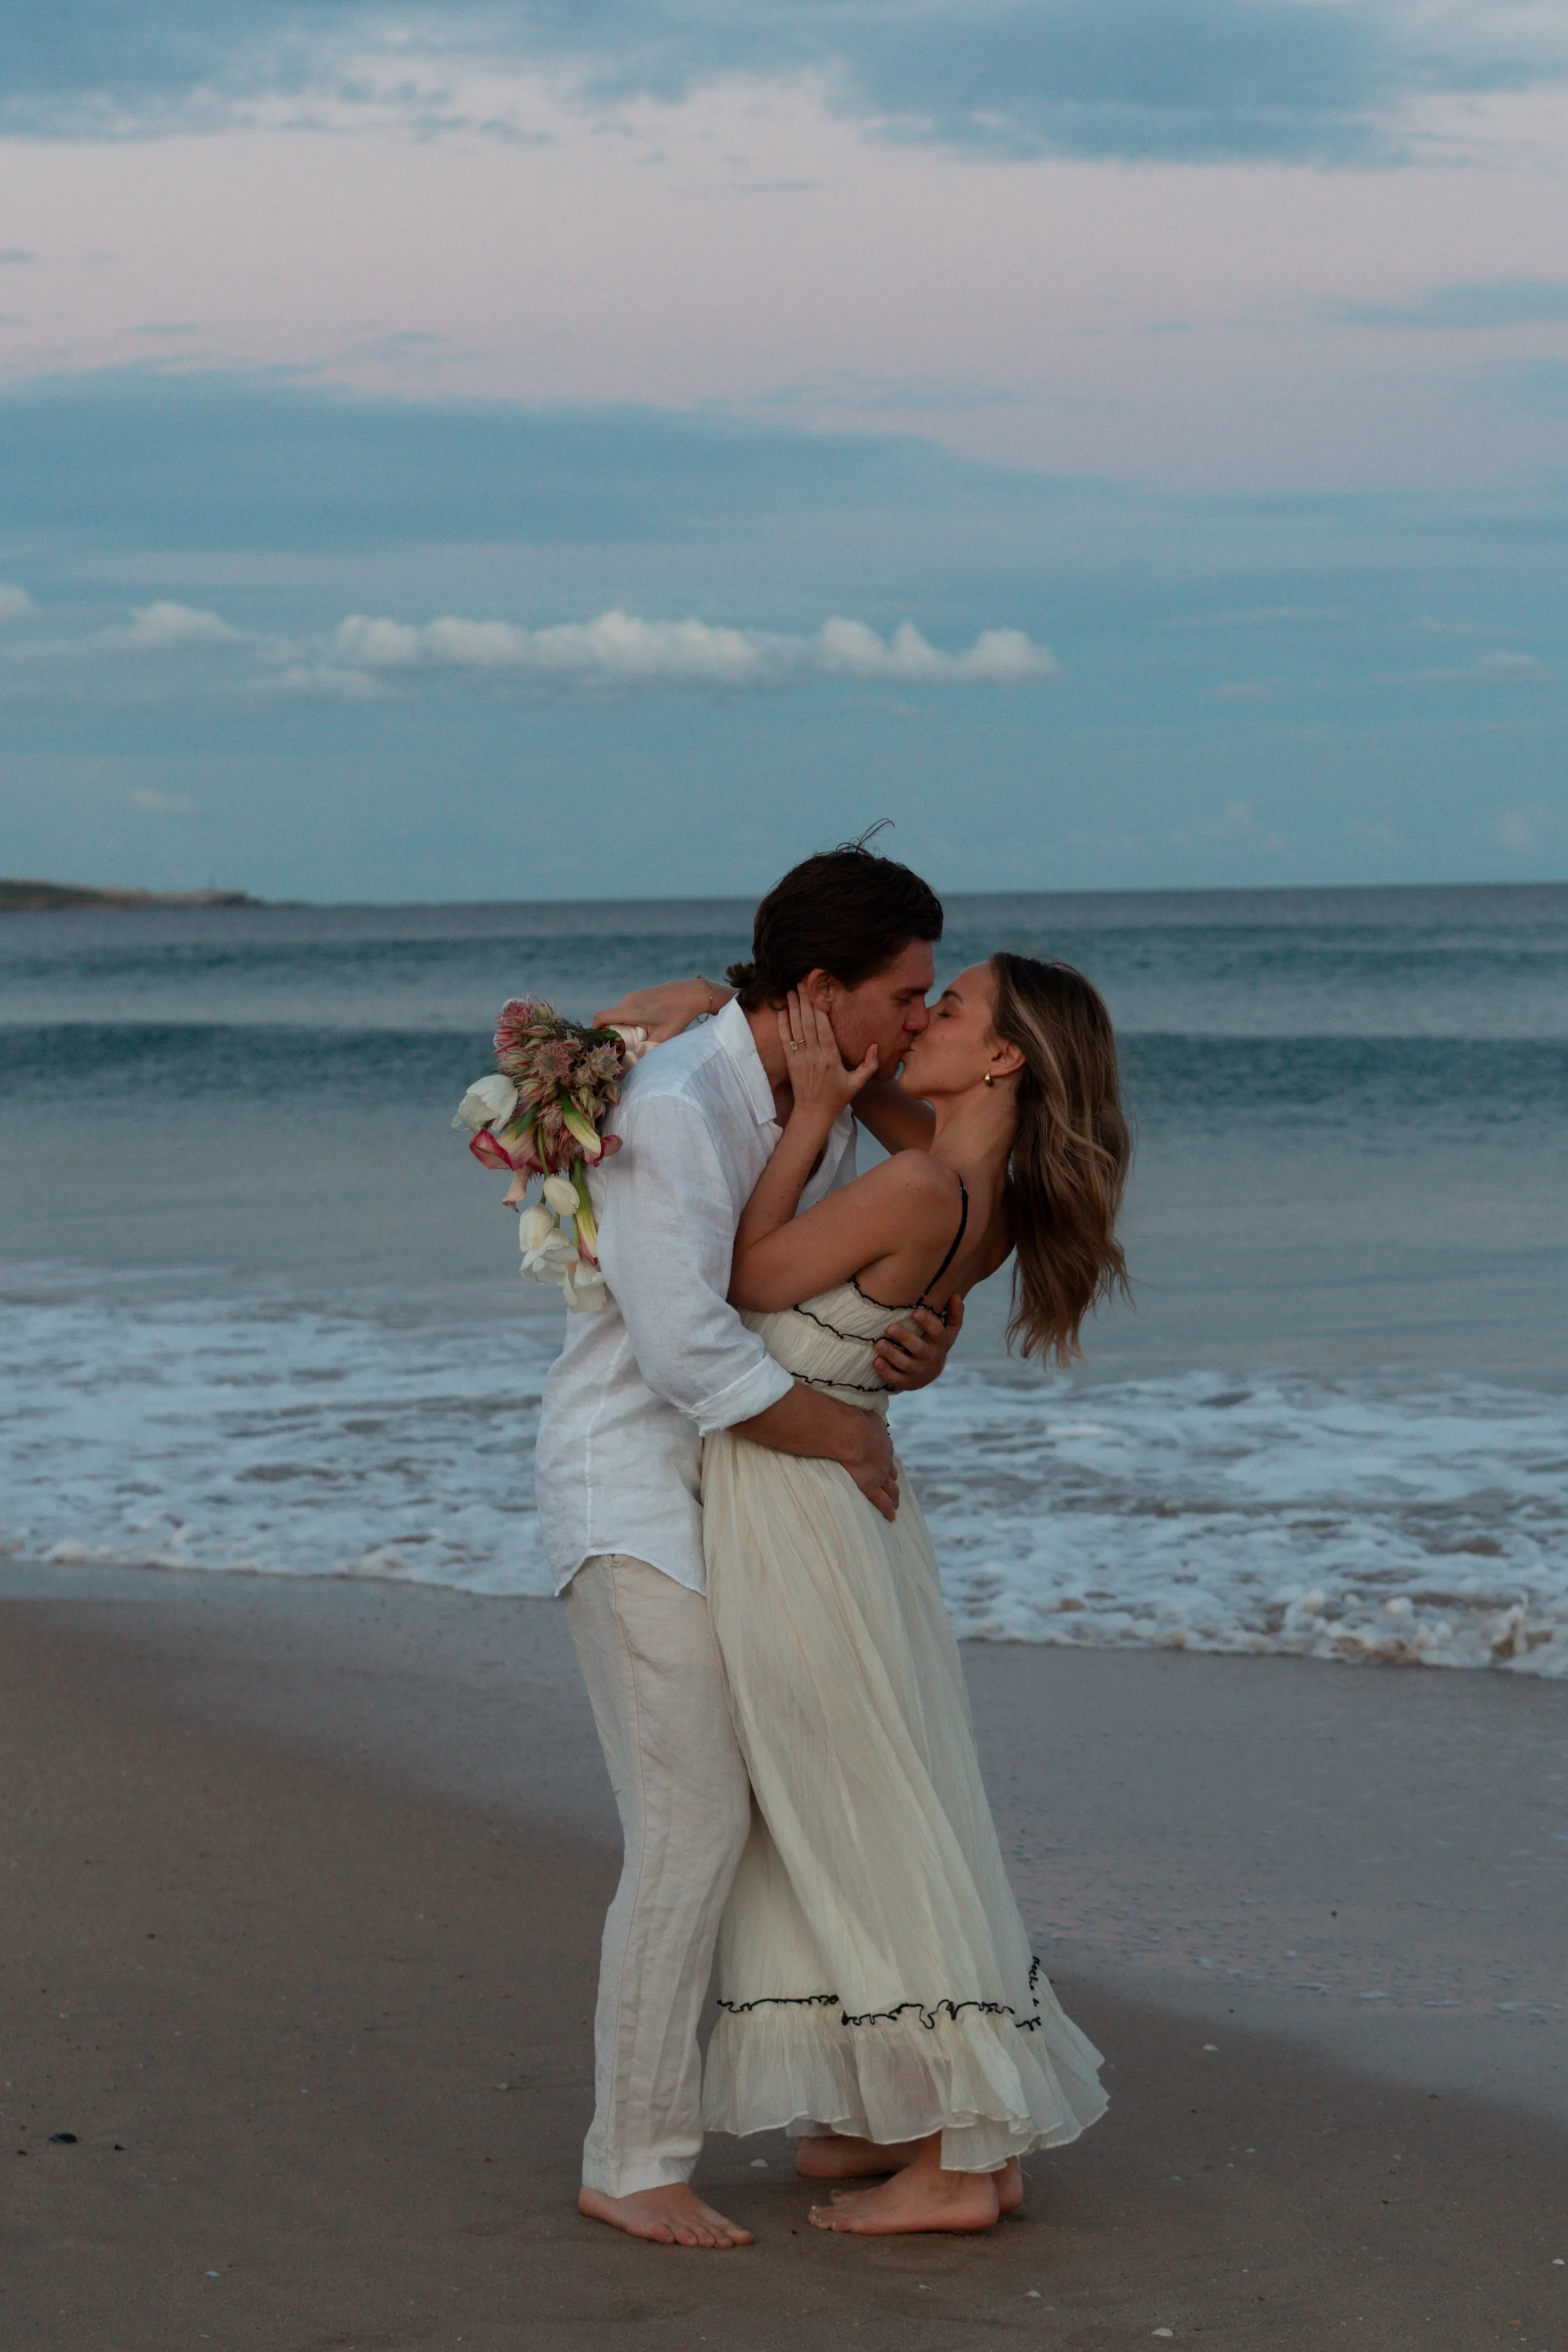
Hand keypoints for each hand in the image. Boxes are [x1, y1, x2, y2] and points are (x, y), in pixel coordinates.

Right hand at [592, 976, 724, 1041]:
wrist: (693, 993)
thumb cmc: (679, 1016)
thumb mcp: (664, 1037)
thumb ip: (647, 1050)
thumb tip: (635, 1064)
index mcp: (631, 1010)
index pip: (600, 1017)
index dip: (593, 1029)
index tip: (595, 1042)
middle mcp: (629, 1000)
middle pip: (608, 1016)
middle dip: (608, 1032)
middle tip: (615, 1047)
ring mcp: (634, 995)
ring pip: (618, 1012)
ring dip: (619, 1025)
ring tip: (629, 1039)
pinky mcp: (641, 993)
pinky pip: (627, 1007)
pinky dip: (627, 1018)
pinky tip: (640, 1027)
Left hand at [780, 989, 877, 1129]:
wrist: (813, 1112)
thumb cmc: (837, 1097)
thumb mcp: (857, 1083)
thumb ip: (869, 1064)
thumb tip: (875, 1045)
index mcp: (830, 1056)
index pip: (824, 1026)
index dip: (819, 1007)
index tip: (818, 991)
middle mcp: (814, 1054)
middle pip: (808, 1022)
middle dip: (805, 1000)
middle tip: (802, 982)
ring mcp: (800, 1057)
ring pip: (796, 1028)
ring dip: (793, 1007)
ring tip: (791, 990)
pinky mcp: (791, 1062)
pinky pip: (785, 1040)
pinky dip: (782, 1024)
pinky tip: (781, 1010)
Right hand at [841, 1409, 899, 1521]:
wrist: (850, 1433)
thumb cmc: (848, 1418)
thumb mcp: (857, 1412)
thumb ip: (858, 1414)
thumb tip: (851, 1409)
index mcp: (880, 1439)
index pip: (884, 1451)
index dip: (884, 1458)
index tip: (885, 1463)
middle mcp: (884, 1457)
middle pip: (891, 1471)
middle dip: (893, 1478)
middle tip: (894, 1485)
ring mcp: (880, 1473)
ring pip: (890, 1488)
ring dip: (894, 1495)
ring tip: (895, 1503)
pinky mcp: (872, 1487)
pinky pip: (882, 1502)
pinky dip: (887, 1510)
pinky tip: (891, 1517)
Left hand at [874, 1294, 963, 1391]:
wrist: (929, 1373)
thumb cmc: (935, 1344)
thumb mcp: (948, 1331)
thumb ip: (954, 1314)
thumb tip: (955, 1295)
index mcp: (941, 1343)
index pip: (938, 1332)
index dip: (928, 1322)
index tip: (915, 1312)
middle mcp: (931, 1357)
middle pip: (919, 1348)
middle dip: (905, 1338)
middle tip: (891, 1328)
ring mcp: (918, 1371)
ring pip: (905, 1364)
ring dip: (892, 1354)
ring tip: (879, 1344)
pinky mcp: (906, 1382)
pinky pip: (896, 1378)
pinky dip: (885, 1371)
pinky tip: (876, 1361)